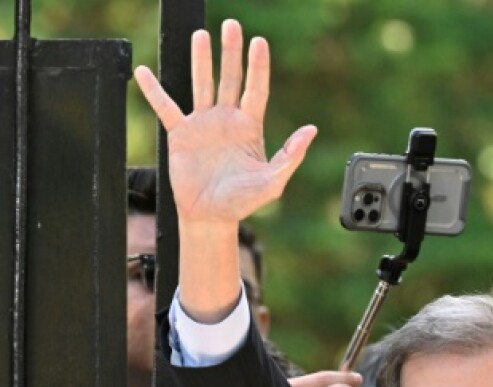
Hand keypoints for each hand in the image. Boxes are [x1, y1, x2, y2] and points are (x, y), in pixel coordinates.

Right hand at [133, 19, 315, 223]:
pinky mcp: (181, 135)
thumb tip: (311, 130)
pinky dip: (154, 91)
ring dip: (201, 60)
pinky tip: (144, 72)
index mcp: (250, 127)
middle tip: (231, 25)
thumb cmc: (244, 201)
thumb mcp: (273, 181)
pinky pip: (166, 108)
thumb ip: (291, 155)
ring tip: (200, 35)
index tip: (259, 42)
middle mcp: (227, 120)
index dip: (258, 66)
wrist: (212, 216)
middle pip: (230, 79)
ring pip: (202, 85)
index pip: (256, 89)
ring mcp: (203, 124)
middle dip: (231, 53)